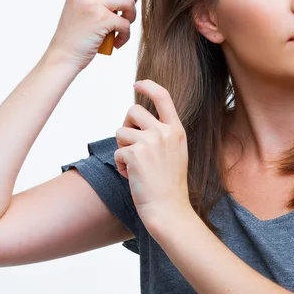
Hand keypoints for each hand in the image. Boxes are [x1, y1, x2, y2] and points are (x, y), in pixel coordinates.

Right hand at [44, 0, 143, 70]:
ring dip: (131, 17)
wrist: (63, 56)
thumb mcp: (81, 5)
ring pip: (128, 1)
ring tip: (122, 26)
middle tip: (134, 2)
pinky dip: (126, 35)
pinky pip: (125, 23)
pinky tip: (117, 41)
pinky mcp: (99, 20)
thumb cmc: (77, 33)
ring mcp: (91, 4)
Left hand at [114, 80, 191, 227]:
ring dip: (122, 148)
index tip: (137, 84)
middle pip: (133, 111)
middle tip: (130, 146)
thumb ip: (162, 134)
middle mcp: (165, 132)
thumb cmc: (169, 185)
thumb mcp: (175, 152)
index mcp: (176, 130)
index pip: (163, 96)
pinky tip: (132, 177)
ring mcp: (150, 142)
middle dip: (126, 126)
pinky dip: (120, 166)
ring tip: (135, 167)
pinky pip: (117, 152)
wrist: (169, 209)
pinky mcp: (135, 154)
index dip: (148, 86)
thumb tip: (137, 118)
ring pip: (121, 131)